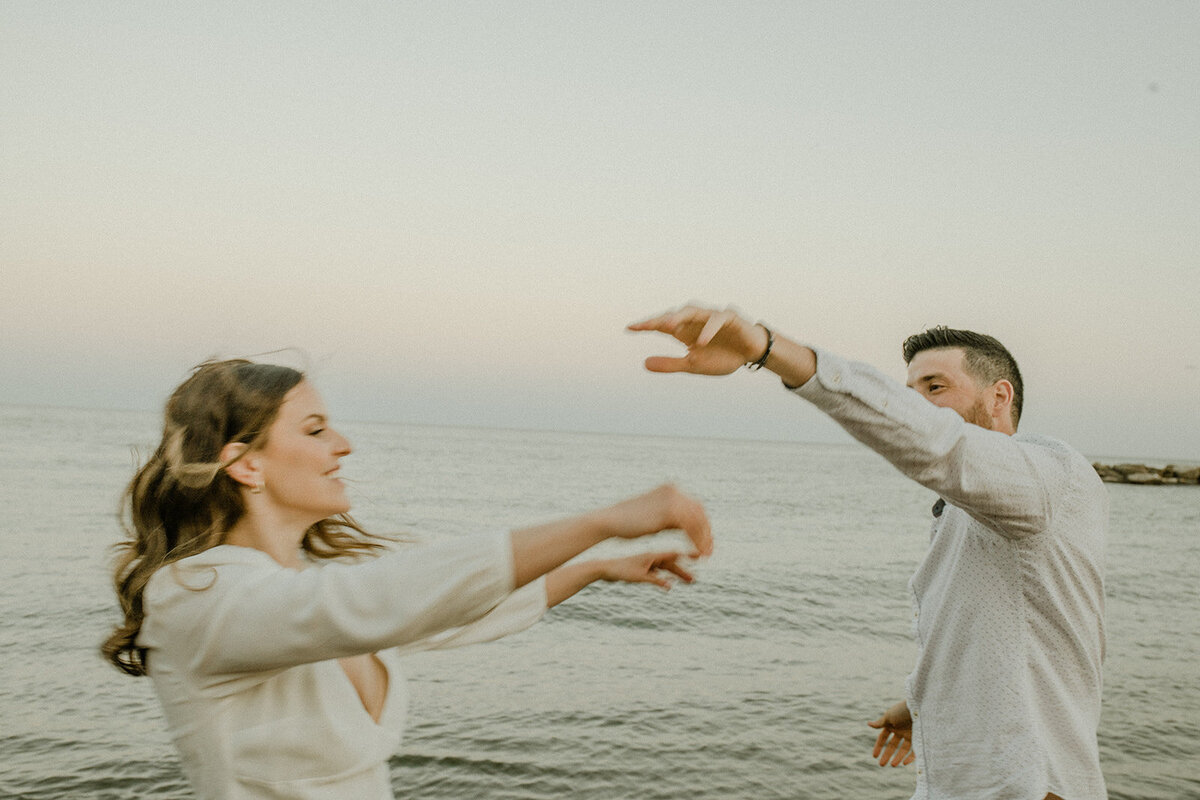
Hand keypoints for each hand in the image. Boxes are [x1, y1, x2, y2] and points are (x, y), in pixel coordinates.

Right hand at [595, 484, 712, 557]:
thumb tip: (685, 524)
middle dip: (707, 533)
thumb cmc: (630, 520)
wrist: (612, 520)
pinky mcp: (669, 512)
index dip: (703, 525)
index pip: (695, 507)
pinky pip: (689, 528)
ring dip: (704, 540)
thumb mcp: (656, 516)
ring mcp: (672, 500)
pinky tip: (697, 553)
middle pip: (699, 513)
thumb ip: (672, 517)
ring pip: (697, 521)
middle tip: (710, 550)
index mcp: (671, 489)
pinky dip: (696, 541)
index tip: (706, 541)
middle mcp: (674, 491)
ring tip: (706, 555)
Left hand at [597, 551, 694, 589]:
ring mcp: (648, 563)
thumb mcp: (639, 577)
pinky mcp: (643, 568)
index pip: (674, 554)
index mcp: (652, 555)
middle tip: (695, 579)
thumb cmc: (620, 570)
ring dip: (677, 574)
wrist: (605, 569)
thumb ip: (654, 581)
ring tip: (689, 582)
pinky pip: (658, 573)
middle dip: (684, 570)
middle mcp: (652, 557)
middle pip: (672, 564)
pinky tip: (670, 584)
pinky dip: (666, 577)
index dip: (687, 554)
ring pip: (666, 568)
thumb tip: (670, 586)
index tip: (699, 555)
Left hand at [627, 305, 767, 375]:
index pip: (662, 325)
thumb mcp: (693, 365)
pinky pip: (718, 319)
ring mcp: (712, 316)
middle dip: (660, 319)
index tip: (630, 328)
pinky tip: (701, 342)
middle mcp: (696, 320)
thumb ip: (670, 364)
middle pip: (675, 314)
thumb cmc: (721, 356)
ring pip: (694, 310)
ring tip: (668, 326)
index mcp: (685, 330)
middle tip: (644, 326)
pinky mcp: (730, 317)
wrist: (750, 354)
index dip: (647, 325)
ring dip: (681, 317)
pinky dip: (709, 329)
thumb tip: (644, 364)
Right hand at [868, 700, 914, 766]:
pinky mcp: (919, 738)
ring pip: (903, 749)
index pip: (883, 738)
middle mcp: (900, 730)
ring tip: (893, 765)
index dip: (878, 746)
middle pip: (892, 745)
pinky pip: (914, 751)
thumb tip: (868, 724)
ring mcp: (910, 735)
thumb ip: (880, 723)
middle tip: (881, 765)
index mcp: (892, 724)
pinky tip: (904, 763)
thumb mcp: (889, 716)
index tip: (874, 756)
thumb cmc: (903, 710)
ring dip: (897, 758)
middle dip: (886, 755)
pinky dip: (910, 757)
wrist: (921, 707)